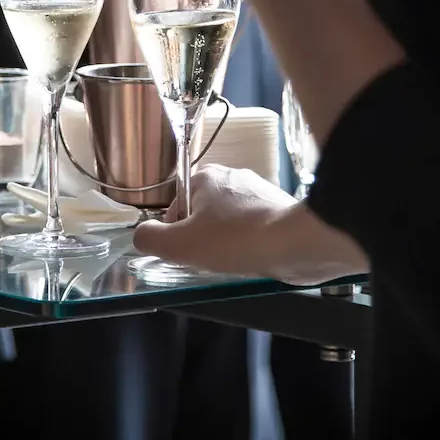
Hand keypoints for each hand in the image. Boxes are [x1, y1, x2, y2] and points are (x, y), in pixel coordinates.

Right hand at [133, 165, 368, 285]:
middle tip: (209, 260)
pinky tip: (254, 260)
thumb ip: (151, 239)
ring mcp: (259, 193)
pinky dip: (250, 246)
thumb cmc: (234, 240)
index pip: (176, 206)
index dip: (175, 233)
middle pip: (203, 215)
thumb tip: (142, 236)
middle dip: (203, 240)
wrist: (297, 244)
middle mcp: (232, 177)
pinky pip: (253, 231)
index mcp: (206, 176)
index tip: (186, 251)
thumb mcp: (180, 245)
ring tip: (234, 262)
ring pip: (229, 224)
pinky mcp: (280, 211)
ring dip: (227, 245)